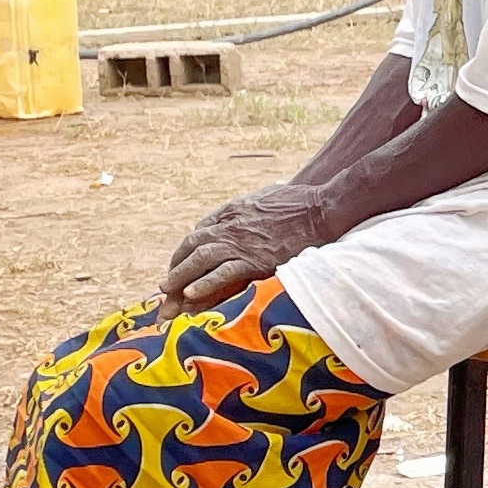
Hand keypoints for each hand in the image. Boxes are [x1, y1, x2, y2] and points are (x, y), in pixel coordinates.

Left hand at [161, 185, 330, 310]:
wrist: (321, 208)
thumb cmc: (300, 201)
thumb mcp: (267, 194)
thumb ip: (251, 203)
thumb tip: (249, 206)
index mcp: (232, 211)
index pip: (200, 232)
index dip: (187, 250)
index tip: (181, 264)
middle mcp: (230, 226)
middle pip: (192, 245)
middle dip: (176, 265)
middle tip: (166, 284)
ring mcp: (241, 242)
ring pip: (200, 259)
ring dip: (181, 275)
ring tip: (168, 292)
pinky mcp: (255, 258)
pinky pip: (223, 272)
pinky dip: (205, 282)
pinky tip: (192, 293)